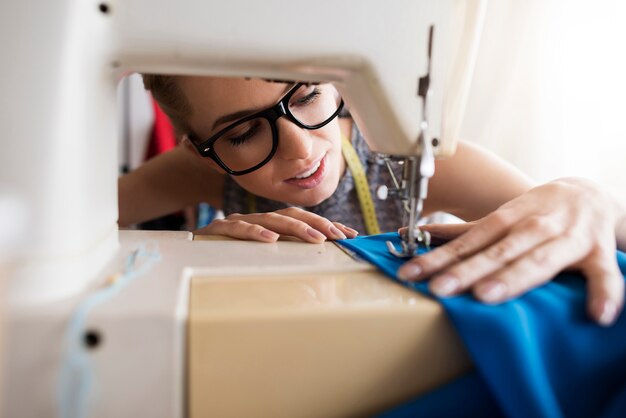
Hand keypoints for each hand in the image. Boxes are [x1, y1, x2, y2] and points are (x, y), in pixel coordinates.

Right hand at [194, 207, 357, 242]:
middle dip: (318, 224)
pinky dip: (254, 233)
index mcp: (268, 225)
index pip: (302, 219)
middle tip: (339, 236)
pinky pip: (237, 229)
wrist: (184, 252)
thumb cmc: (224, 256)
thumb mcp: (259, 256)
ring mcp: (237, 223)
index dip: (326, 224)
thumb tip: (315, 261)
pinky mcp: (217, 232)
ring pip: (270, 220)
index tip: (350, 234)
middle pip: (292, 216)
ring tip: (315, 239)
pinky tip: (269, 239)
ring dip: (296, 229)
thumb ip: (282, 254)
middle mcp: (256, 221)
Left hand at [397, 177, 624, 325]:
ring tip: (487, 296)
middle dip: (467, 271)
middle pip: (496, 252)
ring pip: (538, 261)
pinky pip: (603, 275)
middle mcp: (533, 228)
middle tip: (440, 288)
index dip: (439, 257)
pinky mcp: (598, 254)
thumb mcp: (502, 214)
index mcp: (507, 219)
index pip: (467, 241)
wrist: (591, 193)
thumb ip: (465, 231)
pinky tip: (597, 313)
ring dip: (513, 278)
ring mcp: (566, 240)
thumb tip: (420, 234)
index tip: (412, 273)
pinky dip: (604, 292)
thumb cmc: (538, 210)